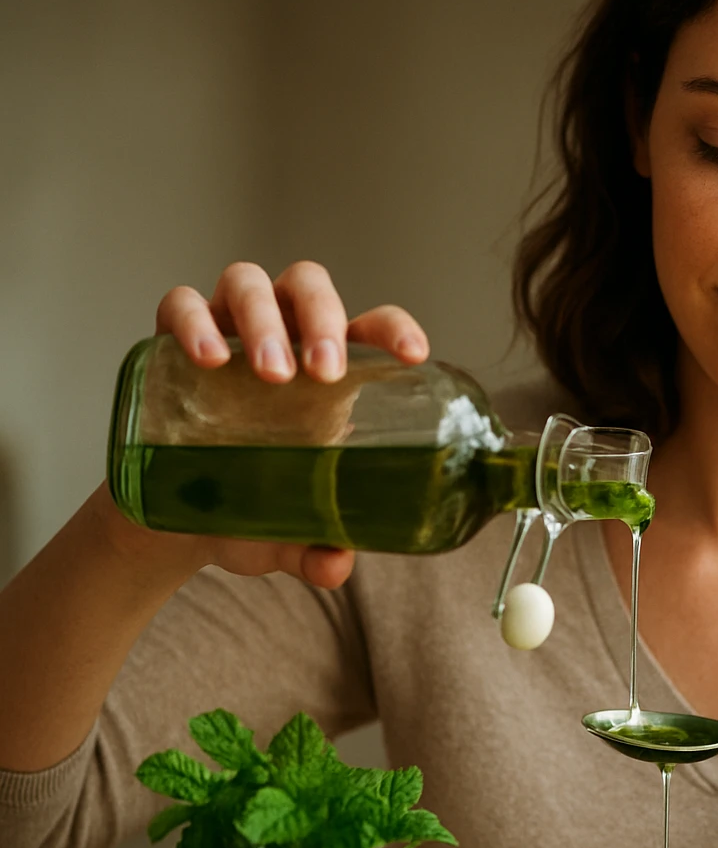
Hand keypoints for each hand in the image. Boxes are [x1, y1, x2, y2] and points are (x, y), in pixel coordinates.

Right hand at [129, 261, 430, 587]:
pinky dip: (192, 322)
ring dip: (263, 320)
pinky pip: (179, 303)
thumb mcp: (287, 532)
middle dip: (322, 319)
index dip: (395, 330)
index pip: (372, 326)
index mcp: (331, 369)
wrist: (176, 519)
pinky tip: (205, 360)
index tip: (415, 355)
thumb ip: (316, 549)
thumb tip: (337, 565)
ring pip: (248, 282)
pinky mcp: (173, 338)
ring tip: (269, 375)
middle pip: (309, 286)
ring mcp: (226, 329)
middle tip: (324, 372)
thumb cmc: (252, 509)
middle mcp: (284, 334)